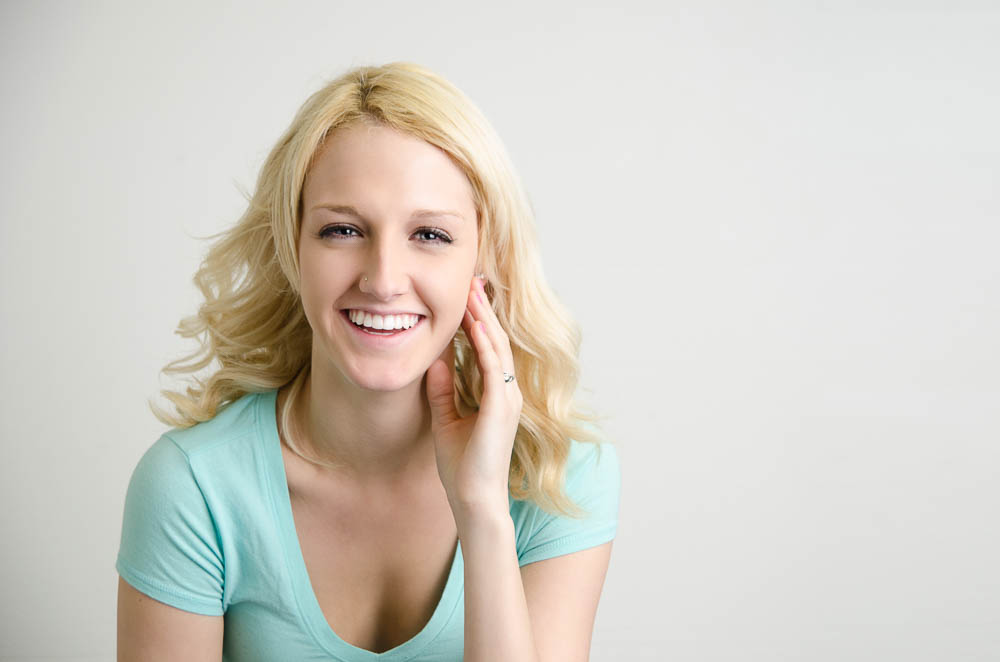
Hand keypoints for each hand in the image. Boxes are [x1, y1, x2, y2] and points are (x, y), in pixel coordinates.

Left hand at [425, 275, 522, 518]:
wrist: (474, 499)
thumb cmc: (462, 467)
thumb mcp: (446, 419)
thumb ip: (443, 390)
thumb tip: (434, 362)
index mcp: (497, 395)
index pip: (489, 349)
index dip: (479, 321)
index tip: (466, 297)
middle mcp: (507, 392)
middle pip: (496, 340)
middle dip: (483, 310)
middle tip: (473, 280)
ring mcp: (507, 399)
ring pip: (497, 348)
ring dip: (485, 319)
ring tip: (473, 292)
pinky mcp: (501, 408)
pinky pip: (493, 368)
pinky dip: (484, 344)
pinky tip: (474, 324)